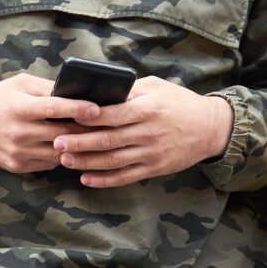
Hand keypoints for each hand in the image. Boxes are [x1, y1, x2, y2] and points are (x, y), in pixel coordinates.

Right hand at [0, 73, 100, 173]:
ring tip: (93, 139)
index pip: (55, 108)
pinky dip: (61, 157)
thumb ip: (47, 88)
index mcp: (20, 107)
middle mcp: (20, 132)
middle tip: (105, 127)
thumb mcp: (19, 84)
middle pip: (62, 135)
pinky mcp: (18, 166)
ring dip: (77, 148)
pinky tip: (70, 149)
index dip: (79, 109)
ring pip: (59, 154)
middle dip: (86, 132)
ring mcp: (19, 152)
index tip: (97, 109)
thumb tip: (77, 91)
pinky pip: (48, 165)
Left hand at [51, 76, 234, 188]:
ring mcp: (151, 153)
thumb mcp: (158, 87)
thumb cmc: (180, 103)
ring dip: (86, 162)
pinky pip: (125, 177)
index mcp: (148, 109)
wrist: (210, 128)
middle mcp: (149, 133)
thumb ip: (130, 91)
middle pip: (108, 140)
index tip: (67, 117)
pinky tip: (86, 179)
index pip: (112, 114)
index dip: (88, 118)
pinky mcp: (154, 168)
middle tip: (56, 142)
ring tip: (64, 160)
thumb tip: (100, 91)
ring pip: (113, 161)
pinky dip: (104, 180)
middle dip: (79, 142)